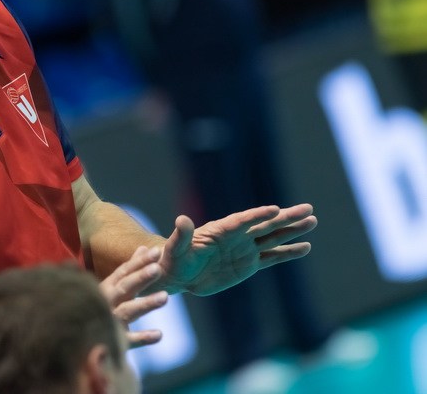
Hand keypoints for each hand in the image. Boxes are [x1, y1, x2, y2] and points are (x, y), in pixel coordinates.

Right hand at [99, 246, 168, 347]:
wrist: (77, 337)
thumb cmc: (98, 307)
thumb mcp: (112, 286)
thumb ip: (129, 269)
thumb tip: (143, 247)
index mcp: (106, 287)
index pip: (123, 272)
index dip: (140, 261)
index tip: (157, 251)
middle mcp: (106, 301)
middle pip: (125, 288)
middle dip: (141, 278)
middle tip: (158, 268)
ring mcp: (110, 321)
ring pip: (128, 311)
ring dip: (145, 304)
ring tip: (165, 297)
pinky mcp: (114, 342)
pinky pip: (129, 340)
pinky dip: (143, 338)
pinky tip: (159, 334)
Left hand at [157, 203, 316, 295]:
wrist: (178, 275)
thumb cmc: (173, 260)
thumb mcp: (175, 249)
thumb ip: (181, 235)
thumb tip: (181, 219)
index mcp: (220, 230)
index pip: (243, 221)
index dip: (258, 215)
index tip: (275, 209)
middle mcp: (237, 237)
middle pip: (265, 225)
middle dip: (286, 217)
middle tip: (308, 209)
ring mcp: (245, 249)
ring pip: (273, 238)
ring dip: (292, 230)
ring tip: (312, 221)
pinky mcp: (249, 264)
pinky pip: (272, 257)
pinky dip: (288, 252)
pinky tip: (305, 246)